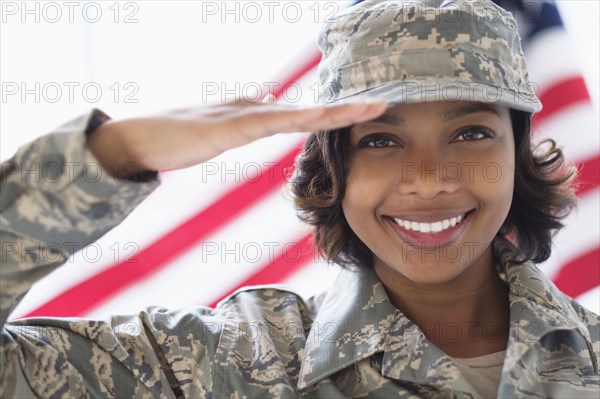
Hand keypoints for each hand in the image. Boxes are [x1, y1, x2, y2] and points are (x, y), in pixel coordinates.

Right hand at [87, 96, 386, 178]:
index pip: (301, 115)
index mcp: (252, 116)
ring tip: (369, 108)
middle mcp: (252, 110)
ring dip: (334, 111)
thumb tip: (267, 116)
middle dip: (346, 109)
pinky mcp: (226, 128)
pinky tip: (321, 117)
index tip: (364, 115)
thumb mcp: (217, 134)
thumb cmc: (172, 137)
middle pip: (307, 110)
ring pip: (297, 114)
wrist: (134, 139)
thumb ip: (242, 125)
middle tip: (382, 104)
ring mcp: (240, 116)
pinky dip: (297, 119)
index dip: (334, 113)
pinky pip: (268, 124)